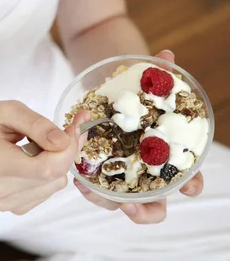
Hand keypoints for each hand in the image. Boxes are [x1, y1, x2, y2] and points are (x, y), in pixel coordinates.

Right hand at [0, 101, 79, 214]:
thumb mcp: (6, 110)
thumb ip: (36, 124)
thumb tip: (64, 141)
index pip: (46, 168)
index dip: (68, 148)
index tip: (74, 126)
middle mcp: (2, 191)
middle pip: (54, 176)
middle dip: (67, 149)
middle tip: (65, 127)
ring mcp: (8, 203)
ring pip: (56, 183)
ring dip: (58, 160)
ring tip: (40, 142)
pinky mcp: (15, 208)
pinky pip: (48, 189)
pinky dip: (50, 171)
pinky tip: (34, 157)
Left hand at [72, 50, 203, 223]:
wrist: (107, 87)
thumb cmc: (134, 92)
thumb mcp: (145, 82)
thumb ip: (158, 72)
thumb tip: (166, 56)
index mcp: (166, 154)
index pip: (187, 179)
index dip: (190, 184)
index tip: (187, 185)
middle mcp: (145, 171)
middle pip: (153, 204)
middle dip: (146, 212)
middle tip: (132, 207)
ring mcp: (120, 173)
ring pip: (118, 201)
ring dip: (107, 200)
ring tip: (92, 190)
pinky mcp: (97, 168)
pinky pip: (94, 186)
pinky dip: (88, 185)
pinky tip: (79, 177)